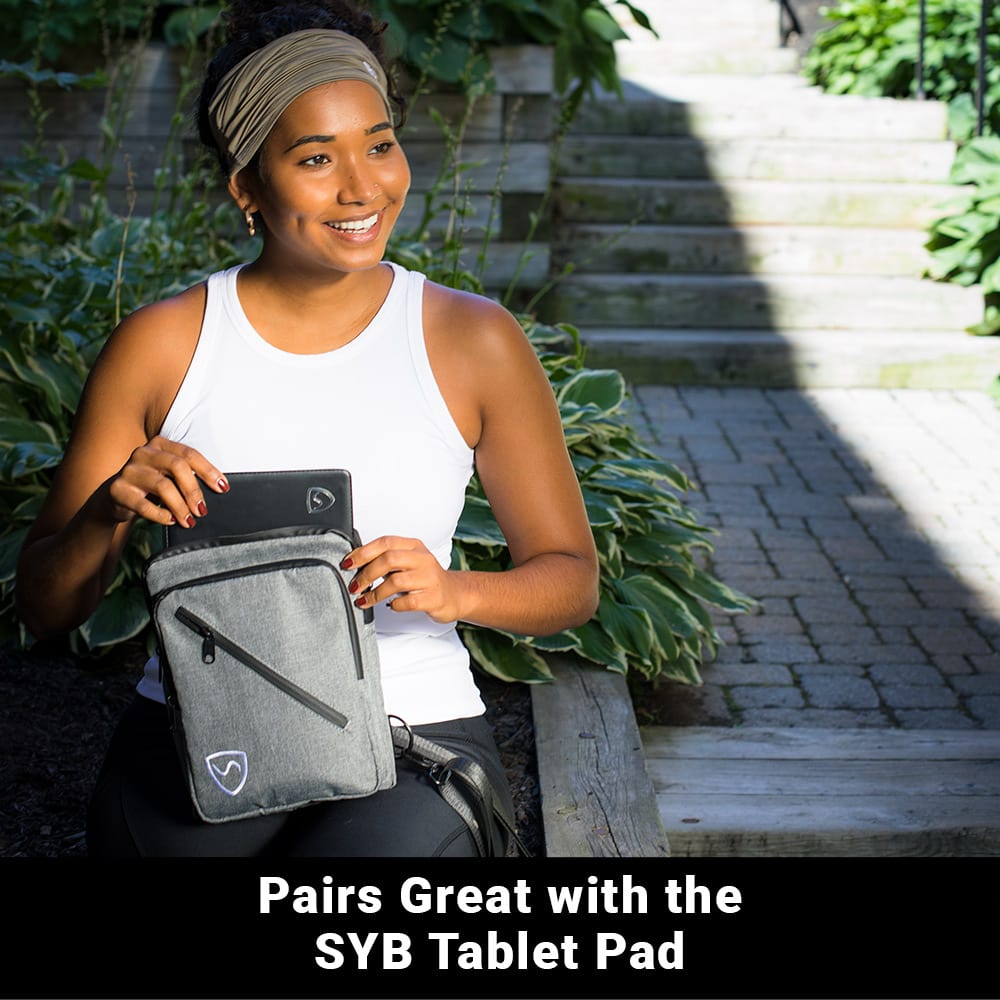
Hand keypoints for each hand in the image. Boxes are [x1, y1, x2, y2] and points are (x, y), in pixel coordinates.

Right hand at [105, 436, 228, 528]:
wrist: (115, 497)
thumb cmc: (151, 486)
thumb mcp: (168, 475)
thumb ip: (187, 475)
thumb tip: (218, 488)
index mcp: (160, 444)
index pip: (189, 454)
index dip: (209, 471)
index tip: (223, 488)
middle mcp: (143, 452)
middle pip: (177, 467)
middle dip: (194, 491)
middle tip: (203, 510)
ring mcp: (129, 470)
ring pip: (163, 486)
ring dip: (180, 507)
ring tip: (189, 521)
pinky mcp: (118, 490)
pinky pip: (144, 505)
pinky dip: (161, 515)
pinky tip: (171, 521)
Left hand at [343, 536, 461, 623]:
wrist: (455, 594)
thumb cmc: (425, 578)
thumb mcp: (409, 561)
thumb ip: (387, 559)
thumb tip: (355, 564)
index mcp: (414, 546)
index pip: (385, 542)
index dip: (363, 552)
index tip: (348, 563)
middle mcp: (423, 559)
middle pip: (389, 560)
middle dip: (366, 574)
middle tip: (354, 586)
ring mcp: (429, 578)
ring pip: (396, 581)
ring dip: (375, 593)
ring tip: (364, 600)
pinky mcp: (433, 598)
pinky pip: (408, 601)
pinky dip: (394, 605)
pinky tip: (390, 606)